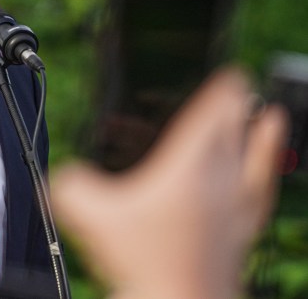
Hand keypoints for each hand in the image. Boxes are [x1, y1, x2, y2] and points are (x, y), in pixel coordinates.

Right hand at [51, 68, 287, 298]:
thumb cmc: (143, 262)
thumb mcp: (91, 216)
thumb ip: (70, 186)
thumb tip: (62, 175)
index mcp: (188, 169)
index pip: (211, 118)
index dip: (222, 91)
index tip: (233, 73)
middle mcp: (218, 184)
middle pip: (233, 134)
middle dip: (237, 108)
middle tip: (242, 89)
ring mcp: (234, 209)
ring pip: (254, 161)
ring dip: (263, 136)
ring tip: (273, 118)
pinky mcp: (240, 234)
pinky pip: (260, 194)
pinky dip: (266, 176)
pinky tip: (262, 178)